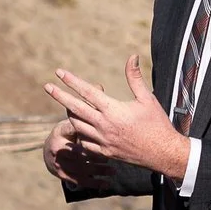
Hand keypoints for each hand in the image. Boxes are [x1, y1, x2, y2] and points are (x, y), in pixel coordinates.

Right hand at [41, 115, 117, 188]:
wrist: (51, 151)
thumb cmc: (69, 132)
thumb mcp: (72, 120)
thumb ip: (85, 113)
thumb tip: (103, 93)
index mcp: (60, 132)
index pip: (73, 130)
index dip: (86, 133)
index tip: (102, 135)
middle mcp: (57, 148)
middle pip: (77, 152)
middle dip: (94, 155)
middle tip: (111, 155)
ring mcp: (58, 163)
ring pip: (80, 168)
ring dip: (98, 170)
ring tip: (114, 170)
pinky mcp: (63, 174)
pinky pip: (79, 180)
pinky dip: (94, 183)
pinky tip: (107, 183)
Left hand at [47, 57, 187, 179]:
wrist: (163, 153)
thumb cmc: (157, 123)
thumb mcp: (147, 98)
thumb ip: (135, 78)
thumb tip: (132, 56)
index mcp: (113, 110)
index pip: (86, 92)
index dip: (71, 81)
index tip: (59, 72)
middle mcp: (104, 125)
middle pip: (74, 108)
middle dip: (59, 96)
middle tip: (47, 86)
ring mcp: (102, 140)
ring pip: (77, 125)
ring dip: (69, 114)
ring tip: (66, 105)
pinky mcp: (105, 152)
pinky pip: (84, 142)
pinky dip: (80, 133)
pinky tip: (80, 128)